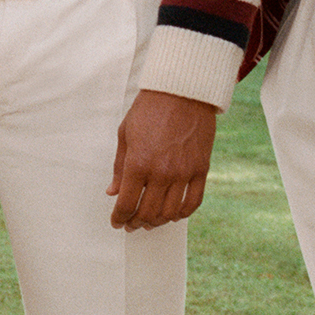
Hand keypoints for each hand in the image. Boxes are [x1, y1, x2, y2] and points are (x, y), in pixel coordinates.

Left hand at [109, 89, 216, 230]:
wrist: (182, 91)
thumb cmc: (149, 110)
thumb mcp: (125, 135)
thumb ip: (119, 167)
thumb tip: (113, 192)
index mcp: (138, 163)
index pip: (126, 204)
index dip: (119, 218)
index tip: (116, 222)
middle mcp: (161, 172)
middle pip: (147, 213)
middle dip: (136, 222)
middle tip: (131, 223)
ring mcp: (183, 173)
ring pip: (170, 212)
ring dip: (157, 222)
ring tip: (150, 221)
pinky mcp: (201, 169)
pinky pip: (193, 202)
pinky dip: (182, 213)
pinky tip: (173, 214)